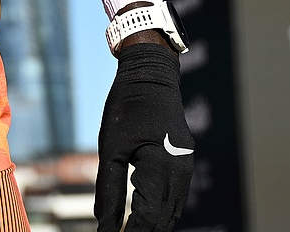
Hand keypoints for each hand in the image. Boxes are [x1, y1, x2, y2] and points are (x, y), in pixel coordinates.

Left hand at [96, 43, 193, 231]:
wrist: (151, 74)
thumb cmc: (126, 107)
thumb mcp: (111, 149)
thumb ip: (109, 190)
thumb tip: (104, 226)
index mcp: (162, 166)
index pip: (148, 216)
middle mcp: (180, 170)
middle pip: (164, 218)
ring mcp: (185, 166)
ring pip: (173, 210)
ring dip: (154, 225)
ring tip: (131, 231)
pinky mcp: (183, 161)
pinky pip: (176, 196)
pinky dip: (161, 211)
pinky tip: (145, 217)